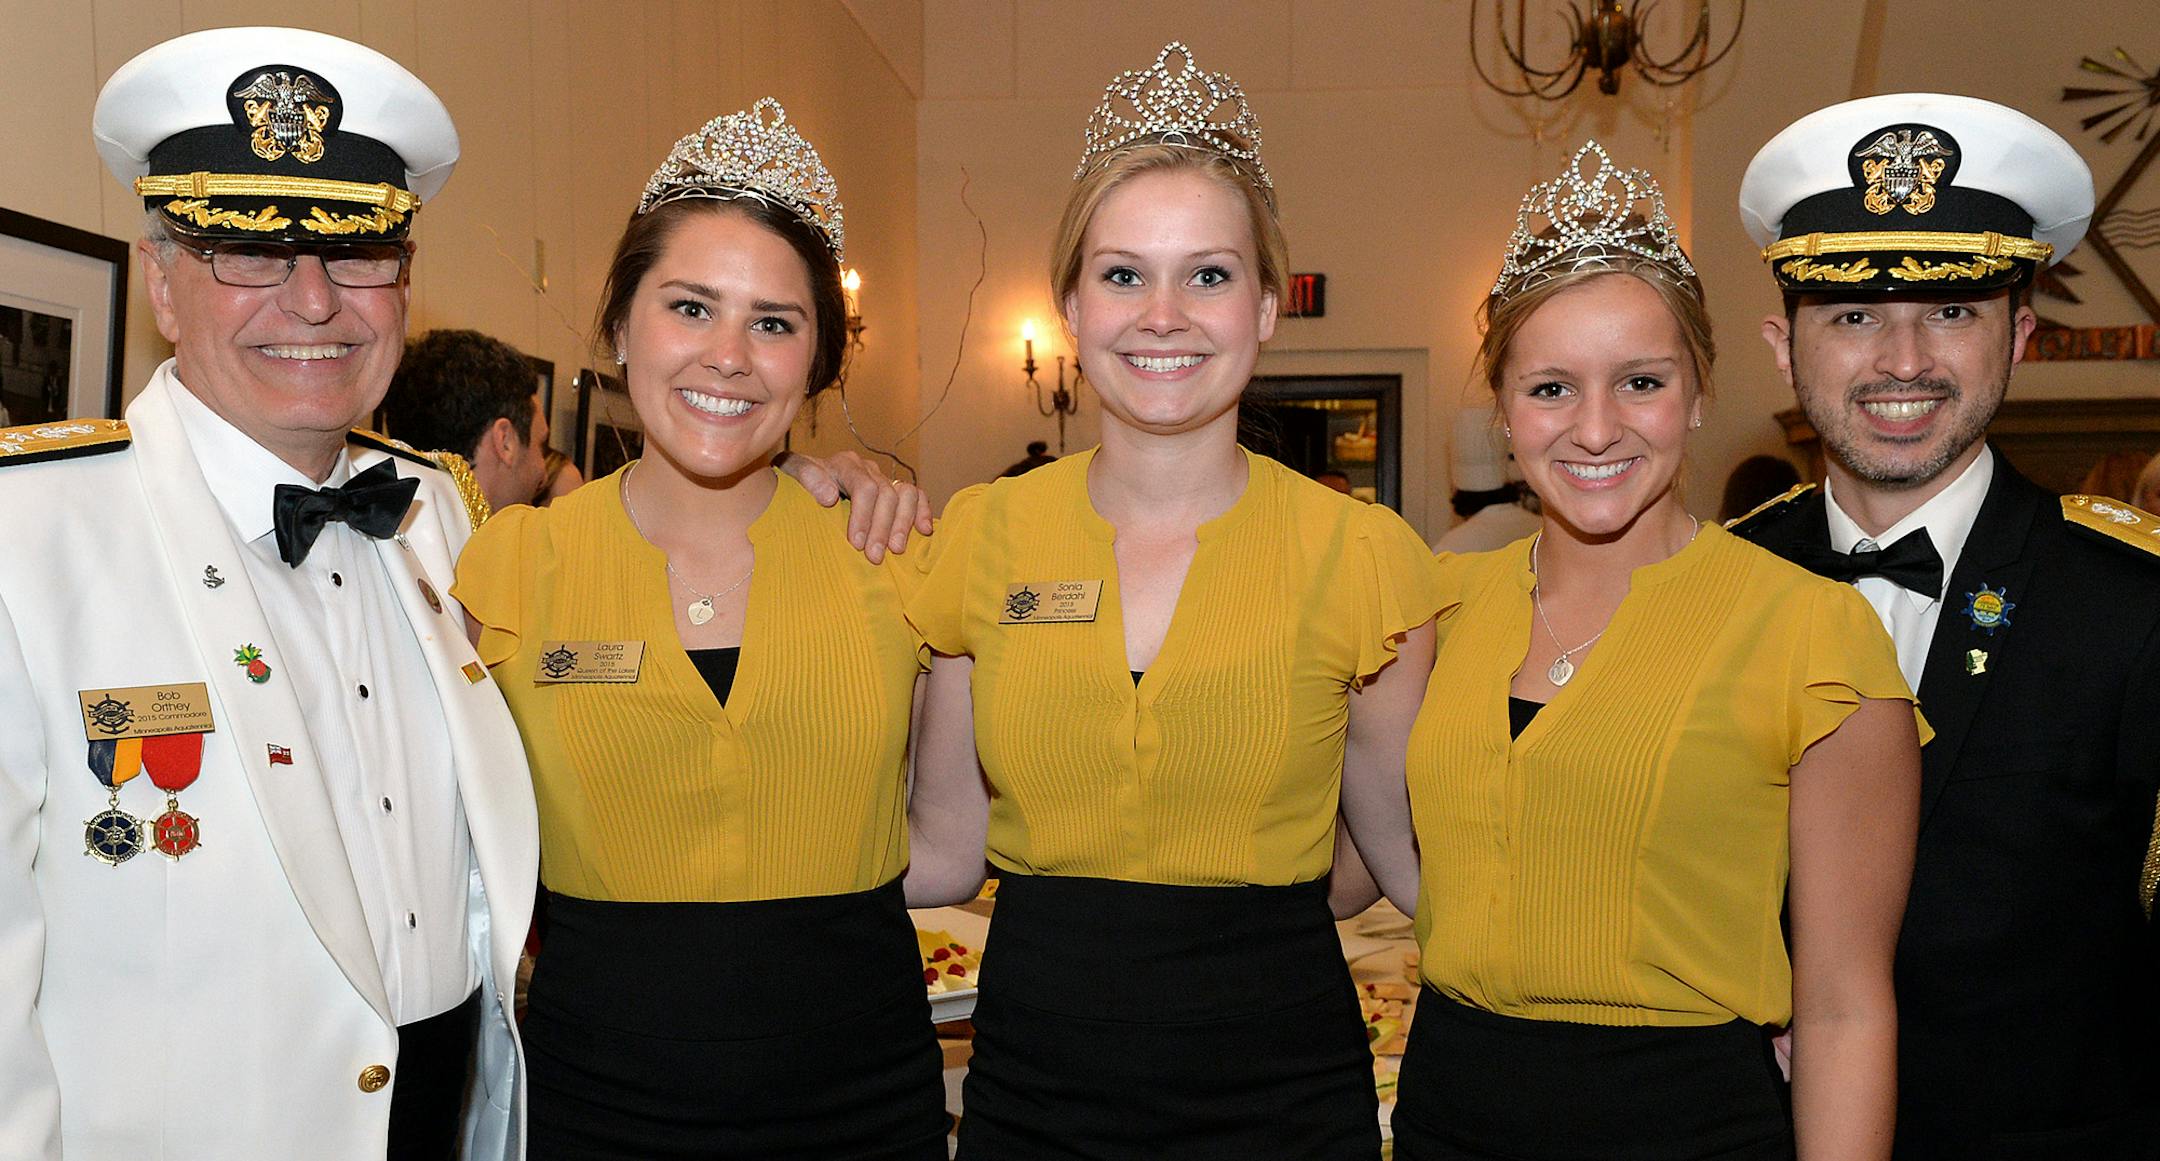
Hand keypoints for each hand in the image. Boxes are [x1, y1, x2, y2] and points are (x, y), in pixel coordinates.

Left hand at [776, 451, 933, 562]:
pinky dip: (923, 511)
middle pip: (887, 494)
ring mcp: (884, 479)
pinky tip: (924, 530)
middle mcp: (868, 469)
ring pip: (906, 494)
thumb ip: (805, 476)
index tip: (855, 543)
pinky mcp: (894, 490)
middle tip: (875, 556)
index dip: (863, 516)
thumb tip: (830, 496)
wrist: (799, 485)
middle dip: (882, 527)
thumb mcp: (790, 473)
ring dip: (903, 523)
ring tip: (897, 549)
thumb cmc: (794, 484)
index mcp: (845, 464)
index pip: (864, 487)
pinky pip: (916, 496)